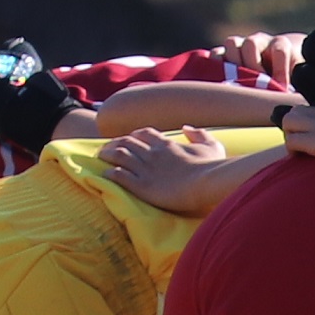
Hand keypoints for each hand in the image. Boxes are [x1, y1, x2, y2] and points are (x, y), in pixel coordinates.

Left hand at [94, 126, 242, 212]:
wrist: (208, 182)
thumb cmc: (213, 167)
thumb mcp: (212, 145)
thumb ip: (198, 134)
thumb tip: (187, 128)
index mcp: (166, 144)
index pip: (144, 134)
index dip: (134, 135)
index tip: (129, 140)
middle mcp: (152, 153)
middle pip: (126, 142)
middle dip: (114, 143)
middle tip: (107, 148)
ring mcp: (146, 169)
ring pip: (118, 156)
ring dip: (107, 155)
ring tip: (100, 158)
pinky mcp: (142, 186)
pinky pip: (119, 175)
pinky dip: (110, 172)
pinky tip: (106, 174)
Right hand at [222, 31, 301, 90]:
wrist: (277, 63)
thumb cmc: (290, 73)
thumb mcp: (297, 77)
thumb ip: (296, 86)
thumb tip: (293, 101)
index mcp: (280, 45)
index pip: (280, 49)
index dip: (280, 69)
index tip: (282, 87)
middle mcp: (259, 41)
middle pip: (251, 44)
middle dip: (253, 66)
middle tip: (257, 86)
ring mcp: (240, 44)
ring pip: (231, 44)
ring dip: (233, 64)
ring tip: (238, 84)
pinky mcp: (225, 52)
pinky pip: (216, 53)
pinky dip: (216, 66)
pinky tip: (221, 82)